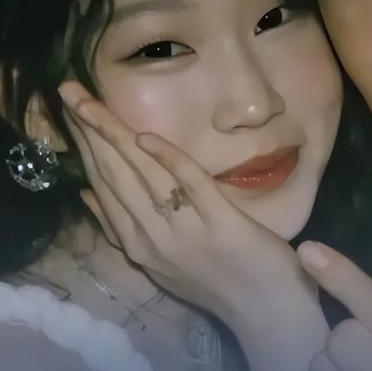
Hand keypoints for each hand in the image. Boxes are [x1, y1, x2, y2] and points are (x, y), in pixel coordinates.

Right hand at [58, 81, 327, 370]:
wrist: (266, 311)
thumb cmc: (218, 282)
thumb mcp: (162, 262)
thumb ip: (128, 230)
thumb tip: (91, 195)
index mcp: (139, 245)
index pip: (104, 188)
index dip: (87, 149)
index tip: (75, 115)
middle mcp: (153, 240)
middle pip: (117, 177)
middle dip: (92, 133)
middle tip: (72, 94)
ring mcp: (187, 232)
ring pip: (144, 177)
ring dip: (117, 137)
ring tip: (93, 104)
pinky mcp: (222, 225)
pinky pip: (191, 186)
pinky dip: (170, 159)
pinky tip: (147, 136)